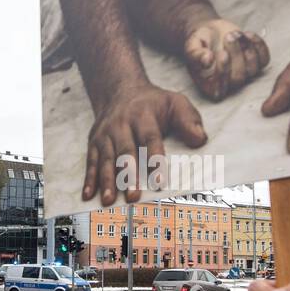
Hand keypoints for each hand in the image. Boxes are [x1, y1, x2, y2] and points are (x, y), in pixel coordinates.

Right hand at [83, 82, 206, 204]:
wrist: (120, 90)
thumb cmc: (154, 103)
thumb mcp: (175, 102)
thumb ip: (189, 120)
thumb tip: (200, 140)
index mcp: (143, 115)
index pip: (150, 139)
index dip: (155, 160)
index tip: (159, 181)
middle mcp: (121, 124)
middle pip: (125, 152)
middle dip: (128, 175)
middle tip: (133, 197)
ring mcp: (106, 134)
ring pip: (106, 159)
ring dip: (107, 180)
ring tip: (109, 200)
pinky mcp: (94, 142)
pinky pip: (91, 161)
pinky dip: (88, 179)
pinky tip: (89, 195)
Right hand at [183, 20, 270, 100]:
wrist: (210, 31)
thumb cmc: (199, 41)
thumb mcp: (192, 46)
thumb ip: (196, 54)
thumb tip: (207, 61)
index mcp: (209, 84)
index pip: (220, 90)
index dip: (224, 74)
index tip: (222, 53)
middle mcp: (228, 83)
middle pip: (238, 78)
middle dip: (236, 56)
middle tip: (228, 37)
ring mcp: (244, 73)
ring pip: (252, 69)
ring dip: (246, 48)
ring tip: (235, 33)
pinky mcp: (255, 62)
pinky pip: (264, 59)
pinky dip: (259, 45)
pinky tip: (248, 33)